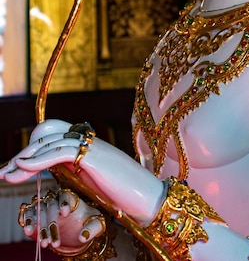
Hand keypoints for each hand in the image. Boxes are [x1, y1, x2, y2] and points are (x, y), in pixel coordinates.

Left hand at [0, 119, 164, 223]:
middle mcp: (89, 141)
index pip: (55, 134)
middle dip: (25, 151)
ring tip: (8, 173)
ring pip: (51, 142)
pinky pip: (59, 153)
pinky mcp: (94, 156)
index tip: (16, 167)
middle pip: (49, 134)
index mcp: (88, 145)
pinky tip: (23, 169)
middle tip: (6, 170)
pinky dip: (38, 161)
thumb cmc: (123, 196)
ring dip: (25, 158)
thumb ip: (73, 172)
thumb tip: (52, 171)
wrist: (148, 200)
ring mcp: (92, 146)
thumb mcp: (91, 182)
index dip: (34, 147)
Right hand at [18, 188, 105, 253]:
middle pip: (51, 205)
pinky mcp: (35, 215)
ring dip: (39, 226)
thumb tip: (83, 236)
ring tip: (43, 243)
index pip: (65, 195)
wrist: (77, 230)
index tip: (65, 213)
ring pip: (39, 211)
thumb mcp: (96, 224)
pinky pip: (28, 213)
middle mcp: (56, 200)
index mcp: (71, 198)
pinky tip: (28, 229)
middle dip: (51, 224)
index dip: (64, 202)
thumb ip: (92, 228)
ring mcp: (44, 206)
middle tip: (54, 242)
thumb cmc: (88, 222)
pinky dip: (26, 219)